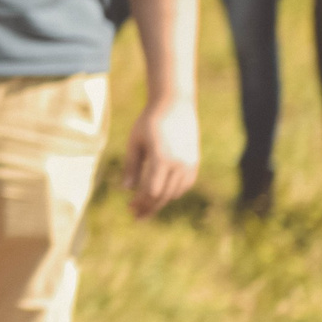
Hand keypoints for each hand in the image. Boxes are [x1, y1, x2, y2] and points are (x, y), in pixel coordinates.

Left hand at [121, 98, 198, 217]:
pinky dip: (173, 193)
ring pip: (175, 193)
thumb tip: (126, 189)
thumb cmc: (149, 121)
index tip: (129, 208)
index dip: (141, 202)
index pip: (152, 190)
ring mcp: (190, 164)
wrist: (175, 105)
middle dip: (149, 207)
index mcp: (162, 159)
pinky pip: (184, 185)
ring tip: (146, 207)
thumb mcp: (135, 141)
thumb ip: (131, 165)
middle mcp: (179, 164)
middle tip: (136, 216)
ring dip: (161, 202)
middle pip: (164, 195)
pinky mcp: (195, 163)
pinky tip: (161, 195)